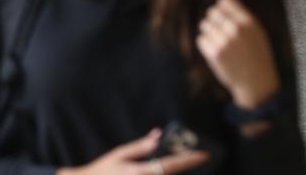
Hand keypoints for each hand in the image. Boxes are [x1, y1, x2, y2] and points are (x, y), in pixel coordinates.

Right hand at [57, 129, 207, 174]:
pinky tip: (164, 169)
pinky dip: (163, 174)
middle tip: (199, 160)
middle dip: (187, 168)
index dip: (189, 159)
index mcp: (138, 171)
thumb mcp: (119, 154)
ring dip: (174, 172)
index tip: (204, 154)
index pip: (170, 164)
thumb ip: (140, 146)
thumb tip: (157, 135)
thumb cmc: (103, 169)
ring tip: (184, 163)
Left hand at [197, 0, 279, 108]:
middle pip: (212, 12)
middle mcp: (236, 29)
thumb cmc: (255, 55)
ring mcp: (225, 40)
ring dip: (210, 33)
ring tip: (222, 44)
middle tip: (222, 33)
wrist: (256, 82)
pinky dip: (206, 45)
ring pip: (204, 25)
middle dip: (214, 21)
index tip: (224, 17)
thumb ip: (240, 17)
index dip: (222, 8)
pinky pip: (201, 39)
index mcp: (249, 22)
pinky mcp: (214, 52)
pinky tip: (218, 53)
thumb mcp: (256, 33)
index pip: (225, 0)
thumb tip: (221, 0)